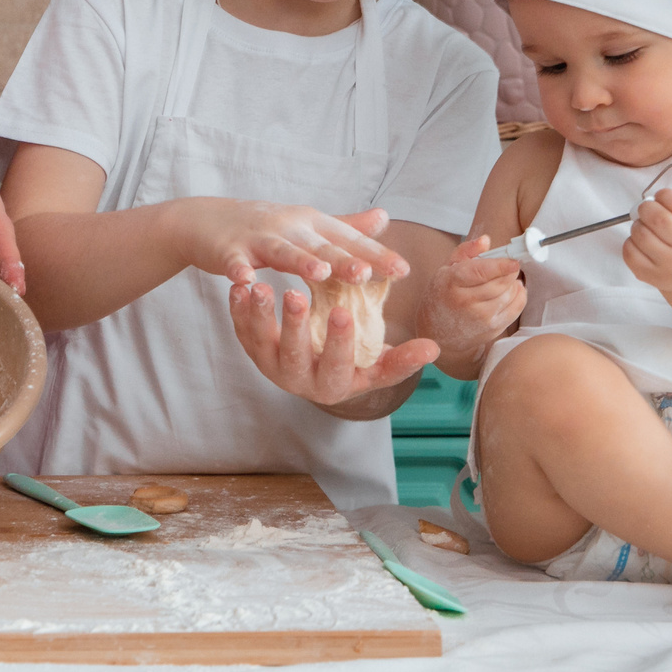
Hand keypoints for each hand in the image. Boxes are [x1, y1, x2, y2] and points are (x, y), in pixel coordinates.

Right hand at [176, 200, 403, 289]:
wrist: (206, 220)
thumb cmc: (264, 227)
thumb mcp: (308, 224)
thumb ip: (346, 225)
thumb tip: (386, 217)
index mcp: (312, 224)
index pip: (349, 241)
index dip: (375, 255)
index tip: (404, 270)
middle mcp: (289, 227)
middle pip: (321, 246)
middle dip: (344, 259)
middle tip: (368, 273)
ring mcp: (257, 237)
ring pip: (283, 251)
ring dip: (300, 261)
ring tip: (319, 274)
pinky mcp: (228, 250)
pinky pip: (235, 262)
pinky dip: (239, 271)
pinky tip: (245, 283)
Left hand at [227, 280, 438, 405]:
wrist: (315, 371)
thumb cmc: (353, 363)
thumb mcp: (376, 364)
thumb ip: (402, 358)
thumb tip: (434, 348)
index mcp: (334, 385)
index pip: (337, 366)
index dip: (339, 342)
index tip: (343, 312)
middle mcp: (300, 382)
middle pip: (295, 356)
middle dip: (294, 326)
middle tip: (296, 295)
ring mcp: (272, 367)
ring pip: (261, 344)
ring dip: (259, 315)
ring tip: (260, 285)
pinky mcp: (252, 351)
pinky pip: (241, 332)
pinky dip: (238, 311)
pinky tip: (239, 286)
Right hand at [419, 235, 526, 363]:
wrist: (436, 331)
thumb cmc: (442, 295)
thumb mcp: (447, 268)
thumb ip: (466, 251)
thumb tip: (486, 240)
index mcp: (451, 282)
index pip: (481, 272)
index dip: (501, 265)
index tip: (514, 261)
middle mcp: (466, 302)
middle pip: (500, 283)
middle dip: (510, 272)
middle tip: (510, 266)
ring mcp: (480, 319)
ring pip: (509, 295)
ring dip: (513, 284)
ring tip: (506, 279)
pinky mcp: (492, 330)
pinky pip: (516, 309)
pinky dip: (519, 296)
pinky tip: (511, 290)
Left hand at [622, 186, 671, 293]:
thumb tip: (651, 201)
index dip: (665, 195)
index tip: (661, 197)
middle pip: (658, 219)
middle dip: (646, 208)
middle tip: (647, 208)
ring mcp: (671, 266)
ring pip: (641, 234)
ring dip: (637, 225)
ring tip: (645, 226)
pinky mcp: (651, 276)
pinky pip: (629, 251)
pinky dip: (630, 242)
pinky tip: (640, 243)